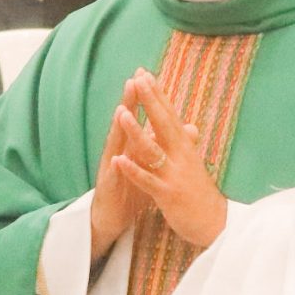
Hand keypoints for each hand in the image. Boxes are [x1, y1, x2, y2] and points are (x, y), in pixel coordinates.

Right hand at [89, 76, 148, 255]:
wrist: (111, 219)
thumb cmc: (130, 190)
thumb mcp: (150, 165)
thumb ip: (163, 145)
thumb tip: (185, 128)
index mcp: (132, 146)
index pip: (140, 118)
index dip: (146, 98)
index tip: (152, 75)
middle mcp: (119, 153)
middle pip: (125, 124)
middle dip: (129, 103)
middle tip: (134, 80)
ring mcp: (111, 170)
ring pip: (115, 147)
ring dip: (118, 130)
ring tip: (122, 111)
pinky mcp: (109, 190)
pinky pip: (113, 178)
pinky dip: (115, 168)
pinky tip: (115, 159)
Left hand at [107, 71, 229, 248]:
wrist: (216, 224)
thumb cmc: (202, 194)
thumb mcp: (194, 164)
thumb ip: (187, 144)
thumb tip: (188, 125)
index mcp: (184, 147)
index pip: (169, 114)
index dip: (157, 94)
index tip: (145, 73)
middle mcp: (181, 156)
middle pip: (164, 123)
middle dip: (150, 100)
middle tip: (139, 78)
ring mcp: (174, 174)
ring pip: (153, 150)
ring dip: (136, 131)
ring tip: (121, 114)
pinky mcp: (168, 194)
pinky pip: (147, 181)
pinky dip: (133, 170)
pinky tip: (119, 161)